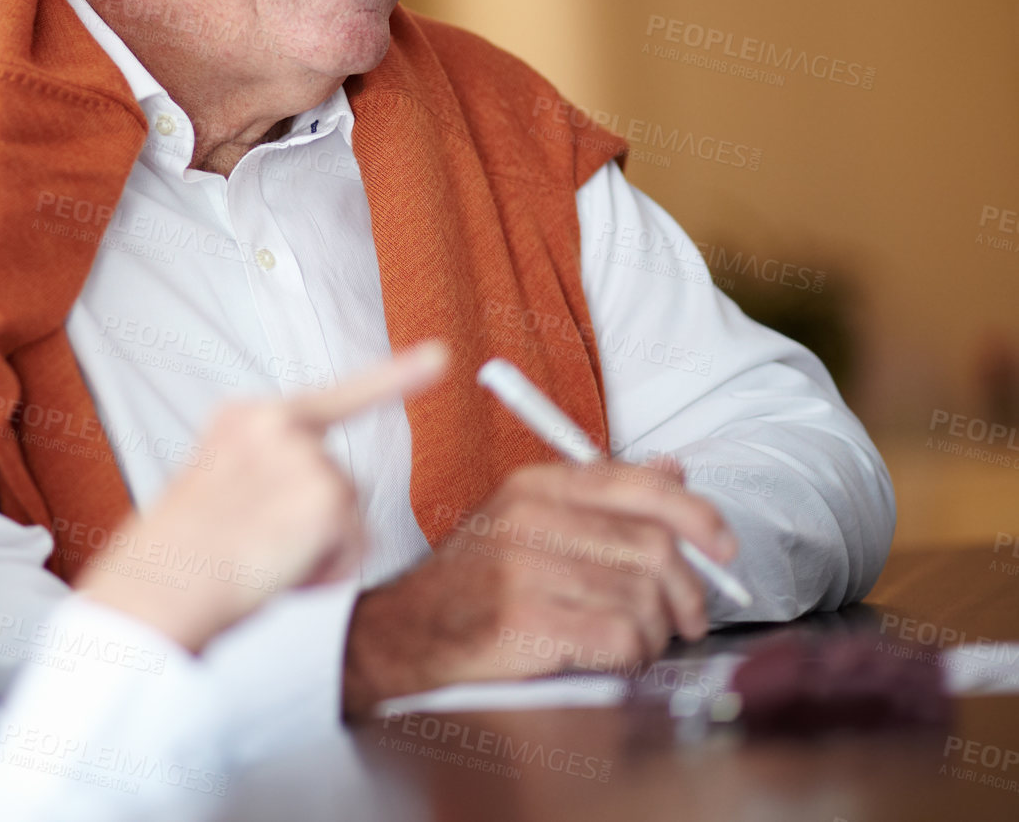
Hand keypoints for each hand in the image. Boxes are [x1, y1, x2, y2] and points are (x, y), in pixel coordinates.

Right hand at [78, 342, 448, 653]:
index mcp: (243, 418)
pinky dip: (324, 573)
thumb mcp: (213, 489)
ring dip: (316, 551)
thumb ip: (265, 477)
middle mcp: (277, 424)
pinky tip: (275, 567)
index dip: (396, 376)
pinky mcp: (329, 497)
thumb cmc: (174, 554)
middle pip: (339, 481)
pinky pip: (353, 552)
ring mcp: (306, 456)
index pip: (333, 396)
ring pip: (348, 518)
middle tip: (253, 545)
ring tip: (256, 556)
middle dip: (314, 524)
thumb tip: (325, 503)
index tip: (440, 358)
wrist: (158, 586)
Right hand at [340, 456, 736, 718]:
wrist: (405, 634)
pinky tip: (609, 658)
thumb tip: (674, 469)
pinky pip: (620, 639)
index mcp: (536, 485)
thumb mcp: (529, 521)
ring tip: (633, 641)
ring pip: (643, 598)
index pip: (640, 485)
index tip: (723, 548)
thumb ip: (602, 496)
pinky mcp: (525, 620)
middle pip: (654, 547)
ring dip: (654, 632)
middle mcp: (529, 517)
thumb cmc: (475, 583)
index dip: (698, 516)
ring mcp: (524, 568)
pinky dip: (629, 657)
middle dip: (686, 593)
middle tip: (685, 619)